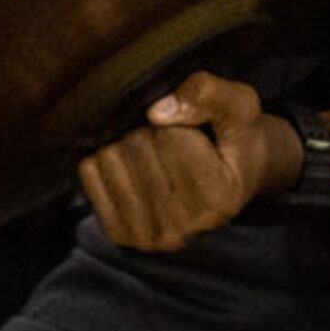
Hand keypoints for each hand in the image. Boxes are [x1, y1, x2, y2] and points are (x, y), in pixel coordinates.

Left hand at [79, 71, 291, 252]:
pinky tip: (133, 166)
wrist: (233, 177)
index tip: (197, 130)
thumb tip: (156, 112)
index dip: (181, 118)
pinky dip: (106, 158)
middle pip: (139, 147)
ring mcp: (151, 236)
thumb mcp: (239, 104)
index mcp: (219, 199)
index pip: (171, 137)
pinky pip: (90, 175)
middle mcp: (185, 228)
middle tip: (175, 140)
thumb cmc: (236, 139)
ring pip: (111, 159)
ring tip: (156, 154)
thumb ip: (207, 94)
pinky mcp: (121, 233)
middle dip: (153, 130)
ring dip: (129, 143)